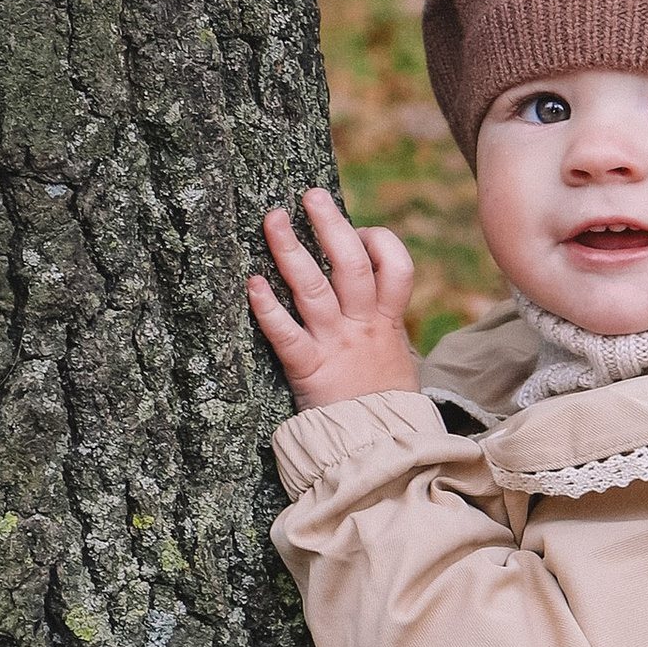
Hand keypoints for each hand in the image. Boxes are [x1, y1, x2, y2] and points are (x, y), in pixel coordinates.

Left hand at [249, 191, 422, 409]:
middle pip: (351, 264)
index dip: (379, 240)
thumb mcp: (395, 359)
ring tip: (274, 218)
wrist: (380, 450)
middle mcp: (362, 326)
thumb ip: (380, 326)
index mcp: (388, 322)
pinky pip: (286, 333)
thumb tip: (365, 295)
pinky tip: (252, 283)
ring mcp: (335, 345)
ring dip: (291, 249)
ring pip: (314, 287)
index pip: (396, 266)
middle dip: (331, 224)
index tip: (360, 230)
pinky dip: (267, 307)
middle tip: (310, 195)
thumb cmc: (382, 404)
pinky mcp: (308, 370)